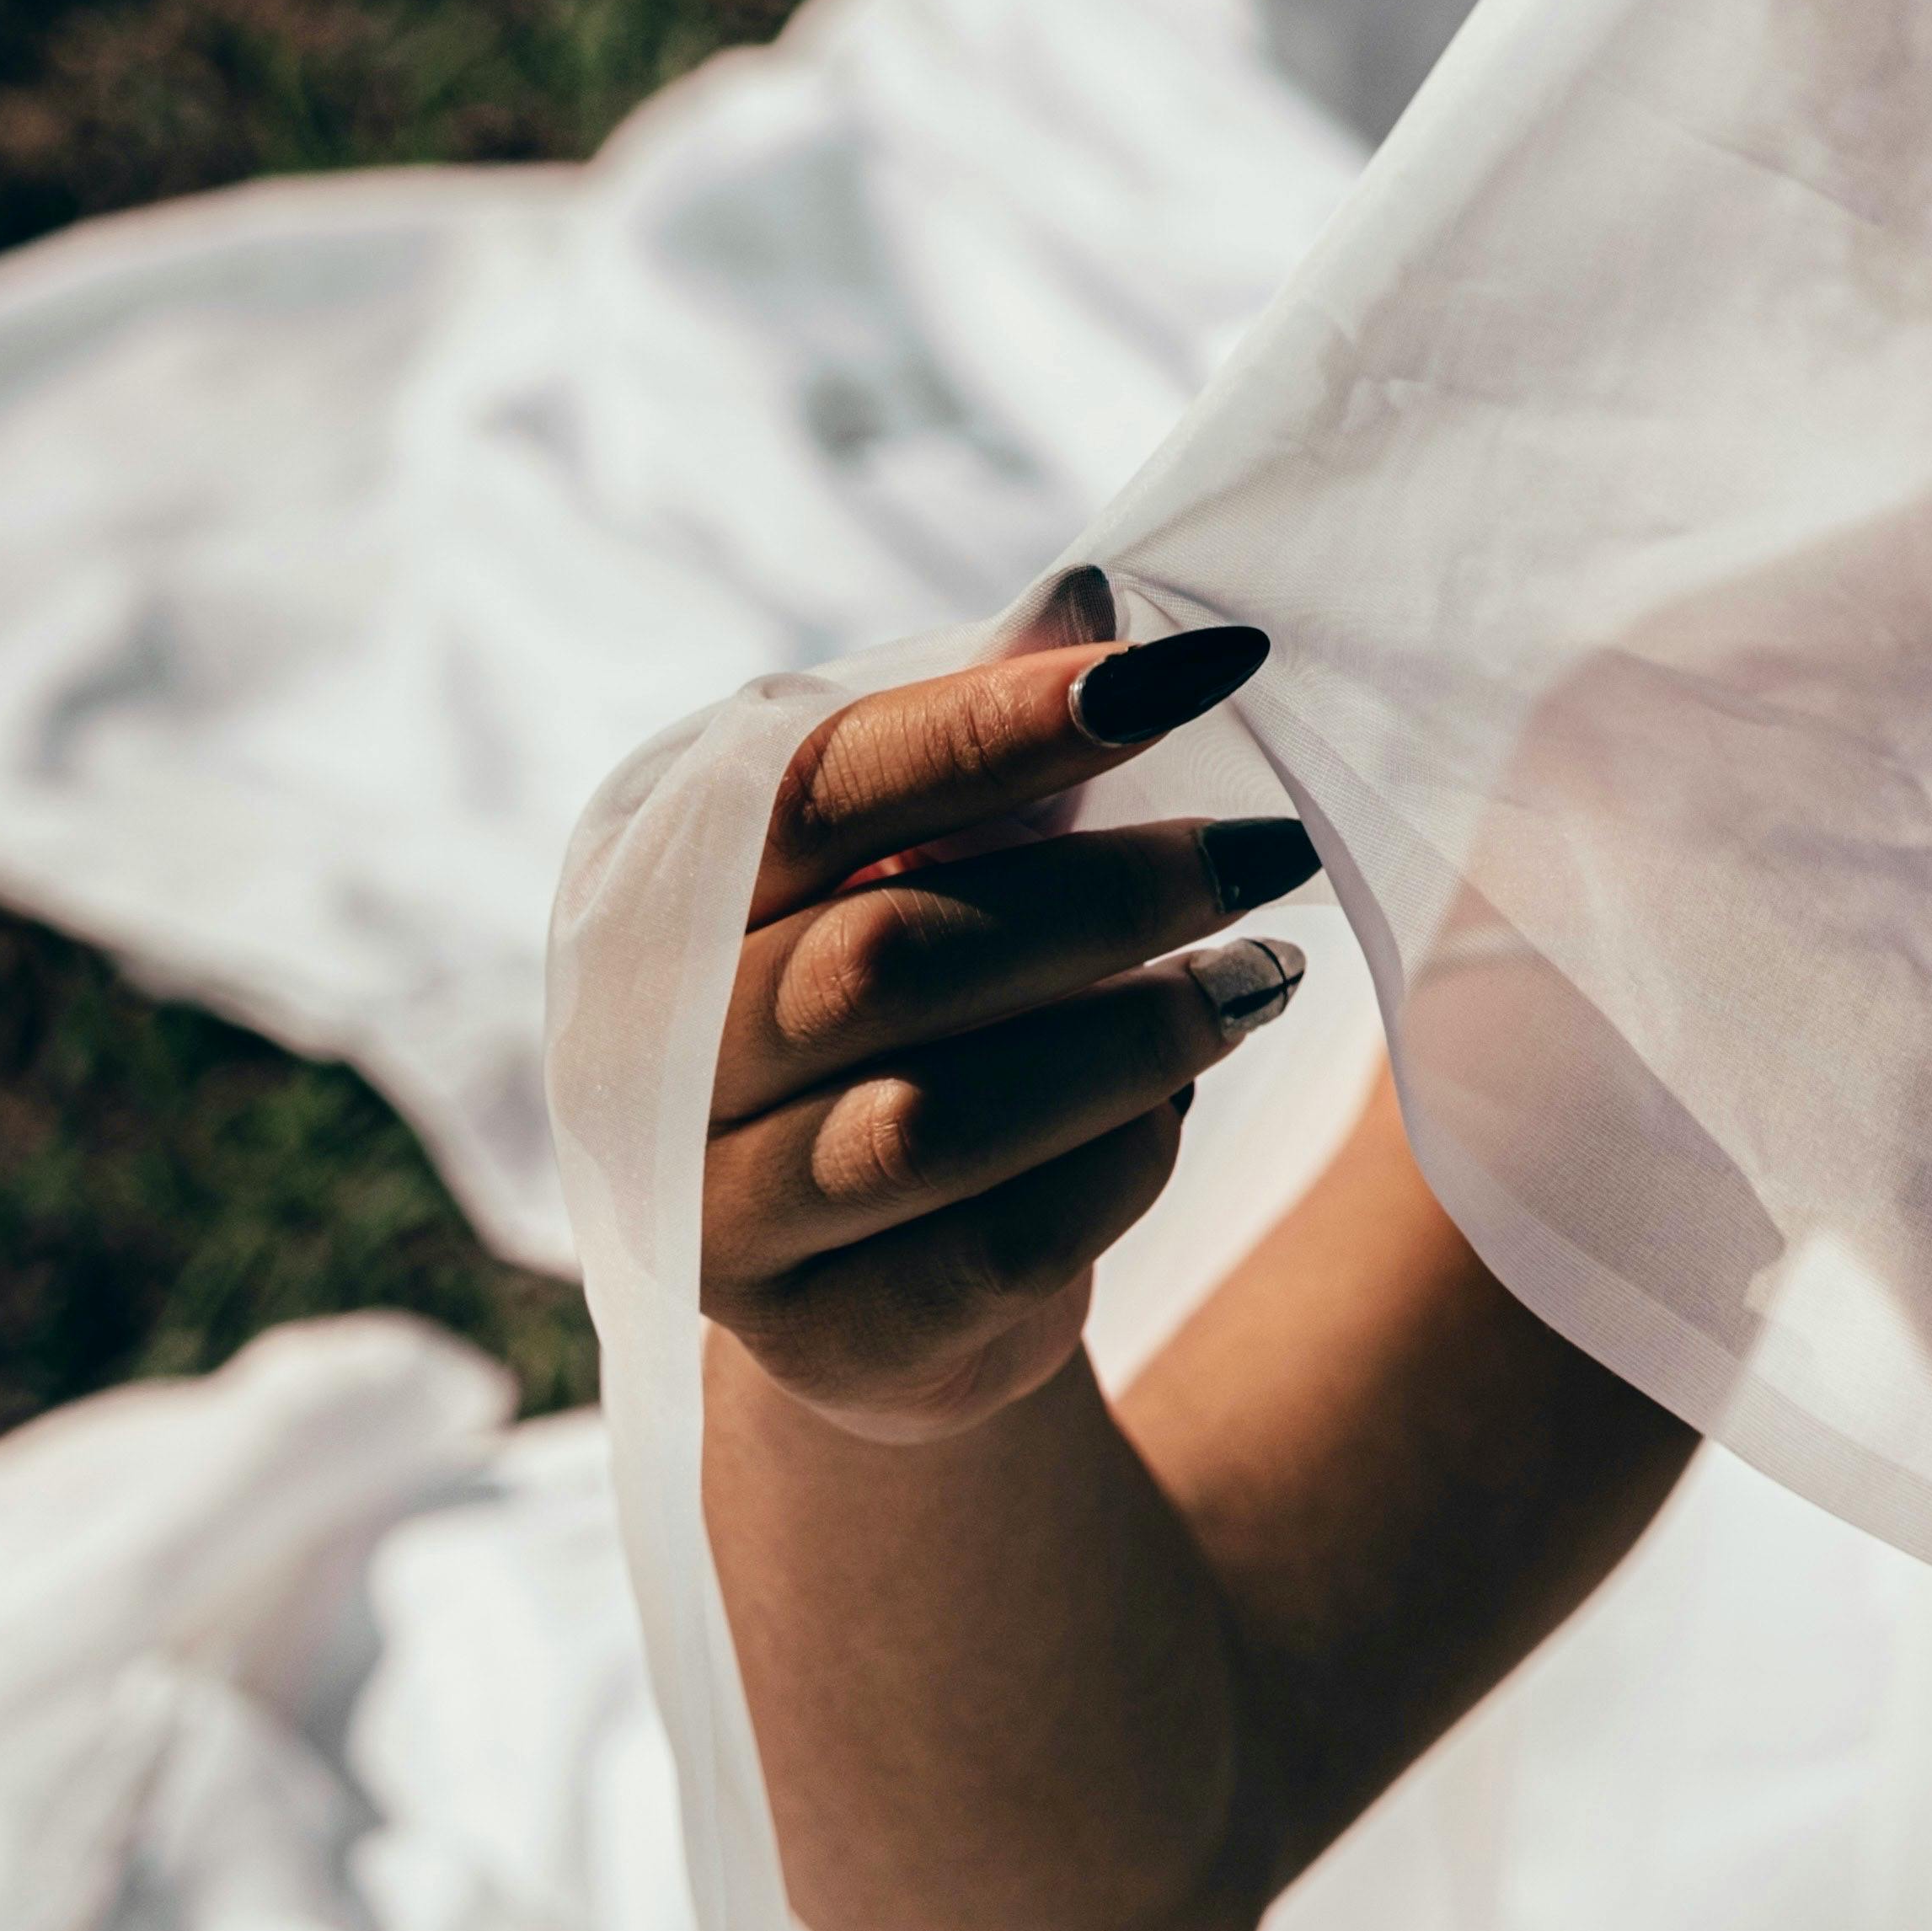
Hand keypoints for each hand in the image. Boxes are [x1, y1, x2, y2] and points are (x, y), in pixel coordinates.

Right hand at [704, 618, 1320, 1442]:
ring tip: (1264, 982)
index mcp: (666, 896)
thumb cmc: (927, 1019)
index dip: (1012, 719)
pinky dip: (1119, 1168)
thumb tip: (1087, 590)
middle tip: (1274, 852)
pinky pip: (995, 1247)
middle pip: (891, 957)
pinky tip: (1180, 1113)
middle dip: (1113, 897)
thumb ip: (994, 740)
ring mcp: (721, 1212)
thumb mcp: (949, 868)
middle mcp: (657, 1055)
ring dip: (1133, 1042)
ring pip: (937, 1121)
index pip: (822, 783)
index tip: (1209, 667)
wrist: (893, 1280)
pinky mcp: (819, 1340)